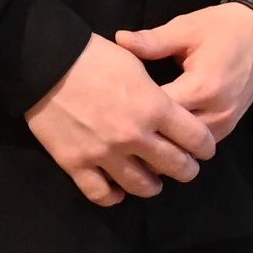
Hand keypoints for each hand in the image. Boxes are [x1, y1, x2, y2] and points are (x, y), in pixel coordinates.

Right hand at [29, 35, 216, 205]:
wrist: (47, 64)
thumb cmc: (96, 56)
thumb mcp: (137, 65)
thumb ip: (157, 94)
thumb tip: (171, 108)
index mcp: (155, 108)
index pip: (196, 138)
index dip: (205, 146)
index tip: (205, 149)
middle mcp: (134, 135)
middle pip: (175, 165)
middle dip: (186, 169)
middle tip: (186, 168)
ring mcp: (104, 153)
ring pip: (140, 185)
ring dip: (152, 186)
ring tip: (155, 183)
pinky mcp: (76, 163)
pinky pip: (100, 193)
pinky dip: (112, 196)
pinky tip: (117, 192)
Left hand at [114, 1, 252, 148]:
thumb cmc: (224, 27)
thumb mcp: (186, 28)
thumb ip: (152, 40)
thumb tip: (119, 39)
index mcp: (202, 87)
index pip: (160, 112)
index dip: (134, 113)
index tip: (111, 109)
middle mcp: (216, 111)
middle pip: (173, 138)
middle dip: (146, 136)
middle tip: (117, 132)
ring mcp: (226, 122)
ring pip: (187, 148)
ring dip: (164, 144)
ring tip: (136, 139)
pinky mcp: (230, 126)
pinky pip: (200, 144)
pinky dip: (181, 144)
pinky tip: (162, 138)